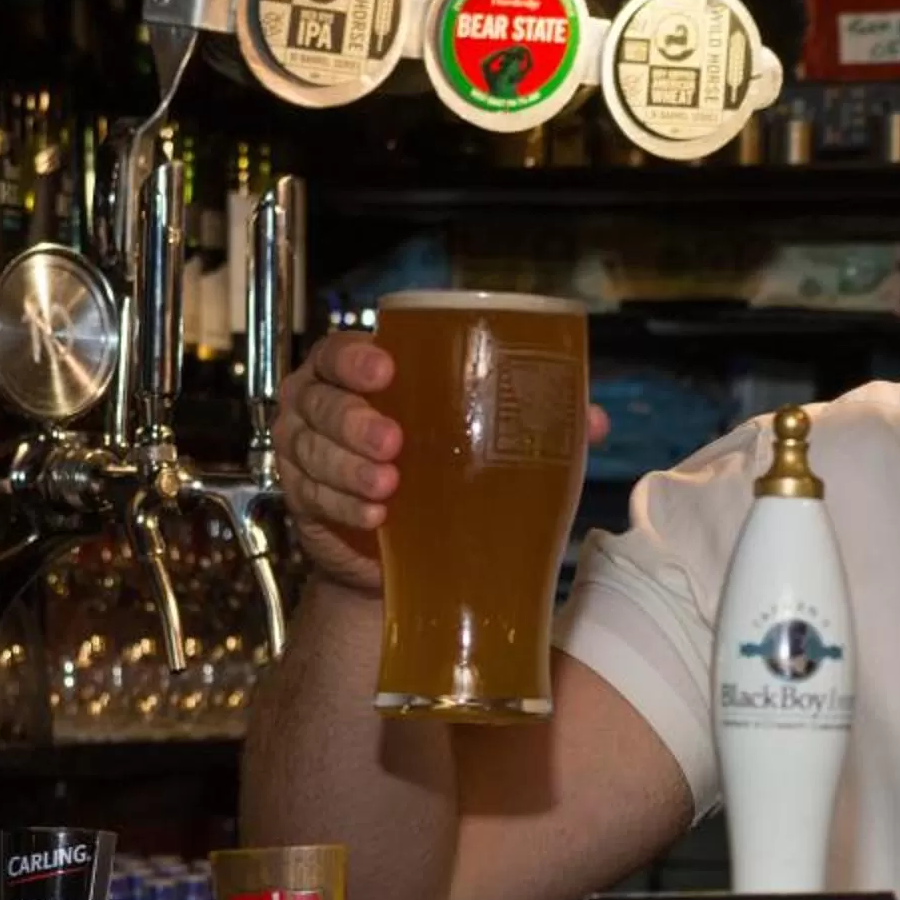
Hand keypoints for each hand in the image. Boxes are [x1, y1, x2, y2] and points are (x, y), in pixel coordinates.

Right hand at [279, 331, 611, 597]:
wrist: (409, 548)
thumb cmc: (446, 470)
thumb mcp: (486, 439)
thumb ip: (536, 421)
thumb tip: (594, 420)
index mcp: (362, 375)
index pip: (341, 351)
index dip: (355, 358)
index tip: (385, 369)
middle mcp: (324, 407)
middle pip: (321, 401)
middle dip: (354, 420)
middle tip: (393, 442)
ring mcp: (307, 454)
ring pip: (311, 451)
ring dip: (348, 469)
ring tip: (387, 486)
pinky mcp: (305, 502)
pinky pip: (314, 499)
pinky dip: (344, 507)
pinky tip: (374, 516)